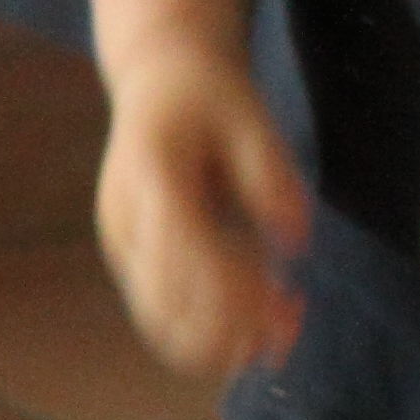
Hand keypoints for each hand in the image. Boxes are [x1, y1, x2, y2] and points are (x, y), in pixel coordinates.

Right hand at [94, 49, 310, 382]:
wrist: (156, 79)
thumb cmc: (207, 93)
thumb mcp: (250, 113)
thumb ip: (271, 173)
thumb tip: (296, 242)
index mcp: (149, 174)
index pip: (186, 251)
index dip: (235, 290)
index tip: (290, 304)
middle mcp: (125, 218)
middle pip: (168, 300)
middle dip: (231, 328)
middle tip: (296, 324)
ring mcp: (122, 244)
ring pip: (161, 319)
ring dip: (219, 341)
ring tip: (285, 332)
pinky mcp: (133, 260)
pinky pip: (165, 311)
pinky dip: (208, 330)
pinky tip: (259, 324)